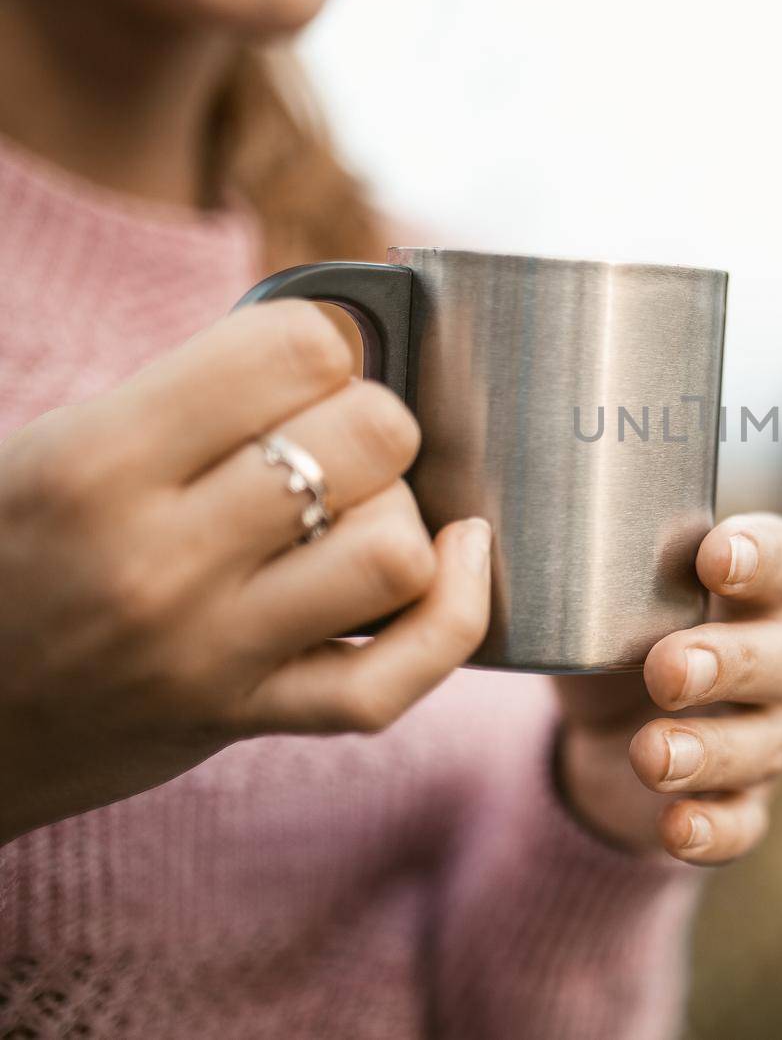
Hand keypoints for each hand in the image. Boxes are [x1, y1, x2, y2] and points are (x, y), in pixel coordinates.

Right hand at [0, 300, 490, 844]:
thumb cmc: (14, 553)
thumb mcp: (60, 448)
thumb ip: (191, 400)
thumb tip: (343, 349)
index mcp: (99, 462)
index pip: (296, 349)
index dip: (322, 343)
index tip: (307, 364)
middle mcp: (157, 559)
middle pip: (371, 439)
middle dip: (373, 420)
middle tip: (336, 438)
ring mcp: (207, 651)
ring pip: (396, 551)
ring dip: (402, 517)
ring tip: (358, 513)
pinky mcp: (244, 719)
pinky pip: (394, 679)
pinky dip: (452, 615)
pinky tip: (456, 557)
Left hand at [551, 513, 781, 863]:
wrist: (610, 734)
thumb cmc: (614, 634)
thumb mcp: (599, 592)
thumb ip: (581, 556)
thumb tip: (479, 518)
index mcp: (753, 590)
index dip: (762, 556)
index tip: (713, 556)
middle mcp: (775, 660)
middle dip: (730, 663)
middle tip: (665, 668)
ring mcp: (766, 736)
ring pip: (765, 745)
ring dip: (711, 750)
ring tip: (650, 754)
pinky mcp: (741, 804)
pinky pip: (745, 824)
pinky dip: (714, 829)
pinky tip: (676, 826)